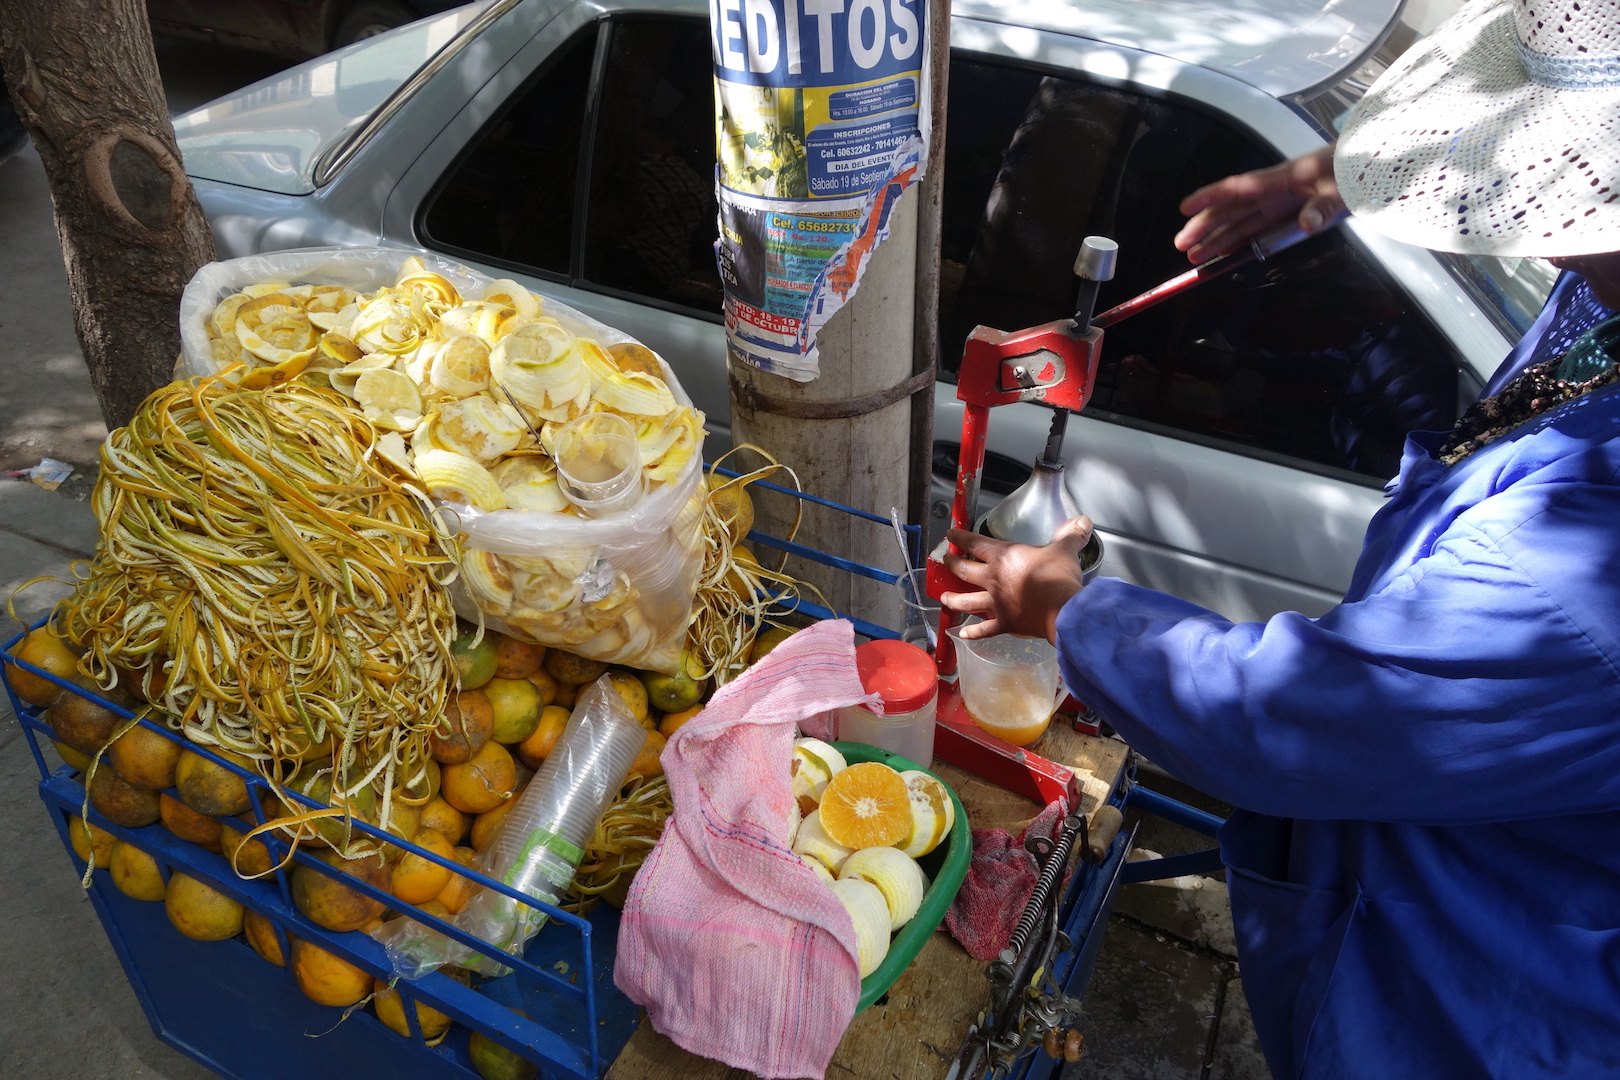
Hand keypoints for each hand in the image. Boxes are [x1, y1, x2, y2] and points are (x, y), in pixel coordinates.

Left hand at [940, 518, 1092, 642]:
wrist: (1063, 610)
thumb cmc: (1059, 578)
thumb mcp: (1065, 551)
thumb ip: (1071, 535)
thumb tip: (1083, 521)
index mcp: (1004, 557)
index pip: (975, 543)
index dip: (960, 537)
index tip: (950, 535)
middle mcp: (993, 579)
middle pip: (964, 570)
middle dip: (952, 564)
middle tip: (945, 561)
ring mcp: (996, 603)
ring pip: (966, 601)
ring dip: (953, 599)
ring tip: (944, 598)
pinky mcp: (1004, 623)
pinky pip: (984, 629)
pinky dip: (973, 633)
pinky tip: (964, 634)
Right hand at [1173, 146, 1343, 264]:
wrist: (1374, 162)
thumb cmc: (1354, 170)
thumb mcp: (1342, 190)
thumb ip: (1323, 207)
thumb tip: (1307, 224)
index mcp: (1281, 180)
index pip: (1238, 188)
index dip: (1210, 197)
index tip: (1185, 207)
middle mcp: (1274, 192)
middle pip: (1232, 210)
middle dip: (1205, 227)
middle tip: (1182, 244)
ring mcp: (1281, 204)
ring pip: (1241, 222)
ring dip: (1217, 239)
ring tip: (1196, 256)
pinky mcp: (1289, 214)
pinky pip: (1258, 230)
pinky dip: (1240, 241)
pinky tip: (1226, 253)